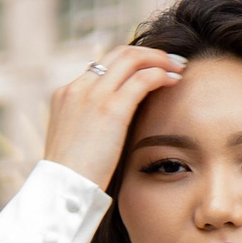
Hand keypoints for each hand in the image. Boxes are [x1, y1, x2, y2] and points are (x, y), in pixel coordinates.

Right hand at [41, 45, 186, 190]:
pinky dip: (162, 74)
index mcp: (66, 94)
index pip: (103, 66)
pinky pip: (143, 78)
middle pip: (118, 53)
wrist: (62, 189)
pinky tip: (175, 81)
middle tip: (171, 62)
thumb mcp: (75, 142)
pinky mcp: (111, 108)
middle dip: (149, 53)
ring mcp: (93, 95)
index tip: (149, 70)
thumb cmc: (71, 177)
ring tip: (178, 68)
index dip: (130, 64)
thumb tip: (111, 128)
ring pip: (132, 58)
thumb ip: (89, 126)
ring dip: (160, 59)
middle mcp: (78, 87)